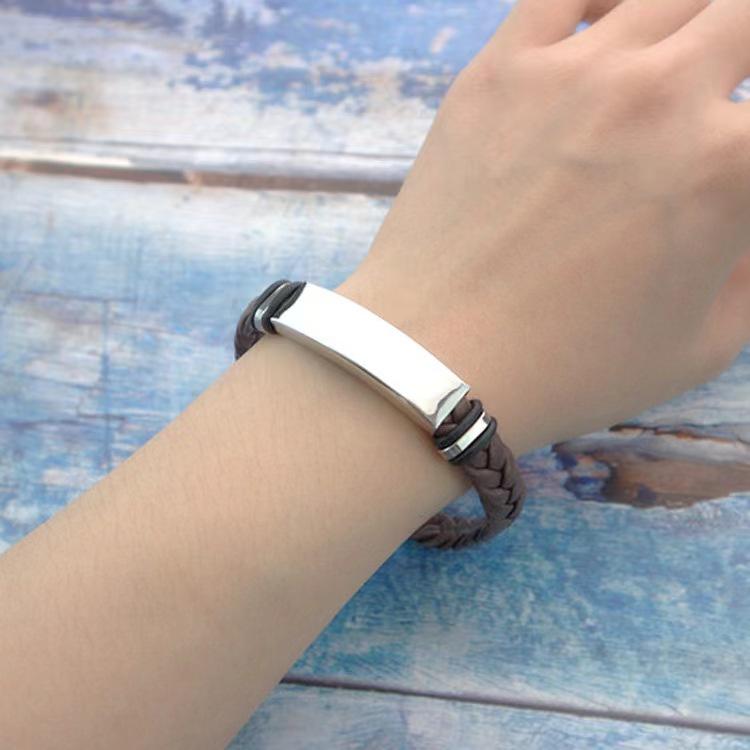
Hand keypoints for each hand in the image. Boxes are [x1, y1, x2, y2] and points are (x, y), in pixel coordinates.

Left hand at [338, 0, 749, 454]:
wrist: (437, 359)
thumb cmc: (570, 368)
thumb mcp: (705, 342)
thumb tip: (744, 207)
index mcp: (730, 164)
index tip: (735, 161)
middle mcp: (660, 94)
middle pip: (744, 17)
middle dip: (745, 53)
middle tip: (718, 102)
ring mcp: (571, 71)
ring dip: (691, 29)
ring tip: (672, 75)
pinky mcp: (498, 70)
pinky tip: (614, 26)